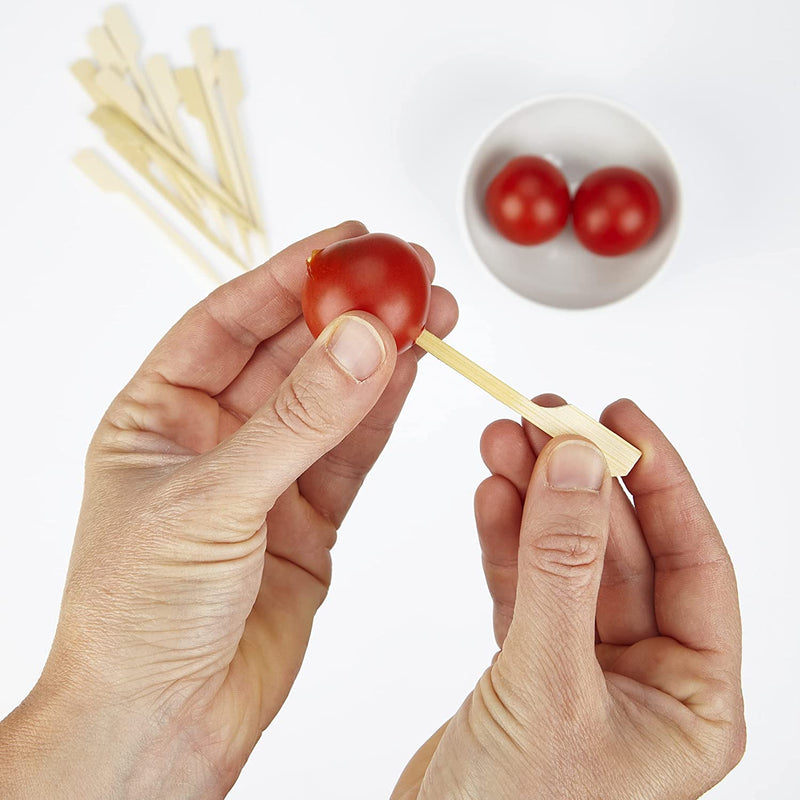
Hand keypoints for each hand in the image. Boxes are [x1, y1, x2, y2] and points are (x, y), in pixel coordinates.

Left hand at [0, 221, 456, 798]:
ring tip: (432, 313)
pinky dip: (386, 411)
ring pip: (333, 398)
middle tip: (410, 273)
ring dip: (382, 355)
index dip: (290, 275)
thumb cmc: (141, 615)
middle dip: (351, 310)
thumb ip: (297, 421)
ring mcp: (267, 477)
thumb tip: (363, 341)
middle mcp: (214, 438)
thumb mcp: (212, 500)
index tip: (349, 243)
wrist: (168, 720)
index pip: (229, 320)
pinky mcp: (311, 518)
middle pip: (291, 352)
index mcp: (158, 415)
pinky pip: (354, 450)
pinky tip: (415, 370)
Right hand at [393, 397, 744, 799]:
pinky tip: (490, 495)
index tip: (620, 418)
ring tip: (499, 441)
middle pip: (620, 550)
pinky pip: (524, 584)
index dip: (660, 482)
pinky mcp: (529, 665)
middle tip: (539, 417)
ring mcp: (585, 668)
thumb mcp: (547, 681)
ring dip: (533, 499)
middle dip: (576, 482)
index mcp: (692, 698)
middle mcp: (646, 679)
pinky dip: (504, 538)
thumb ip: (561, 566)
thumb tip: (576, 461)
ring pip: (566, 560)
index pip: (695, 563)